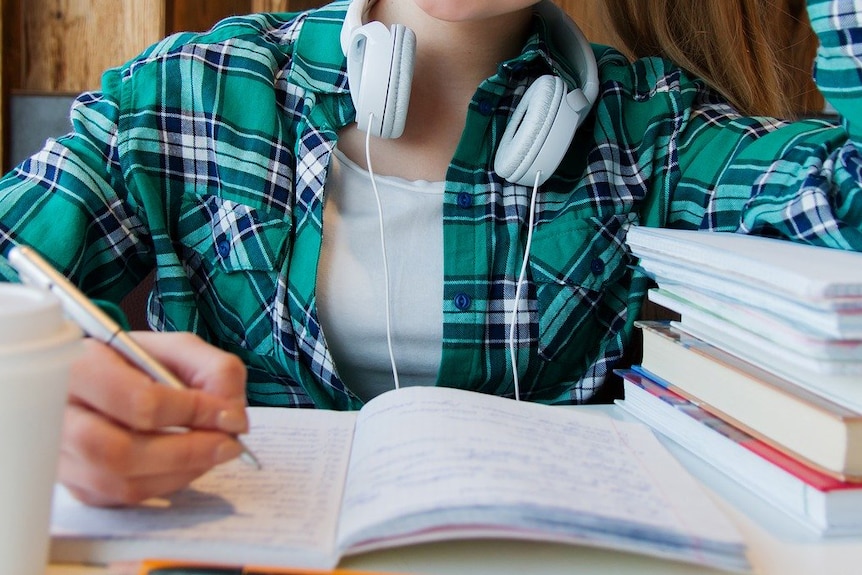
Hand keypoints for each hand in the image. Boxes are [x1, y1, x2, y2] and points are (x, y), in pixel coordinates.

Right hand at [59, 331, 248, 506]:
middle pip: (120, 452)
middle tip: (229, 445)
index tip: (230, 416)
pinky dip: (165, 484)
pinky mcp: (75, 485)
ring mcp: (61, 456)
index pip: (138, 402)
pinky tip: (184, 464)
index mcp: (78, 368)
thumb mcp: (178, 349)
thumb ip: (214, 371)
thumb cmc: (137, 362)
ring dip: (181, 472)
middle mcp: (57, 416)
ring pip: (122, 484)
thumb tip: (232, 416)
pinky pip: (123, 498)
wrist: (98, 379)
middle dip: (187, 452)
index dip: (193, 413)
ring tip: (212, 452)